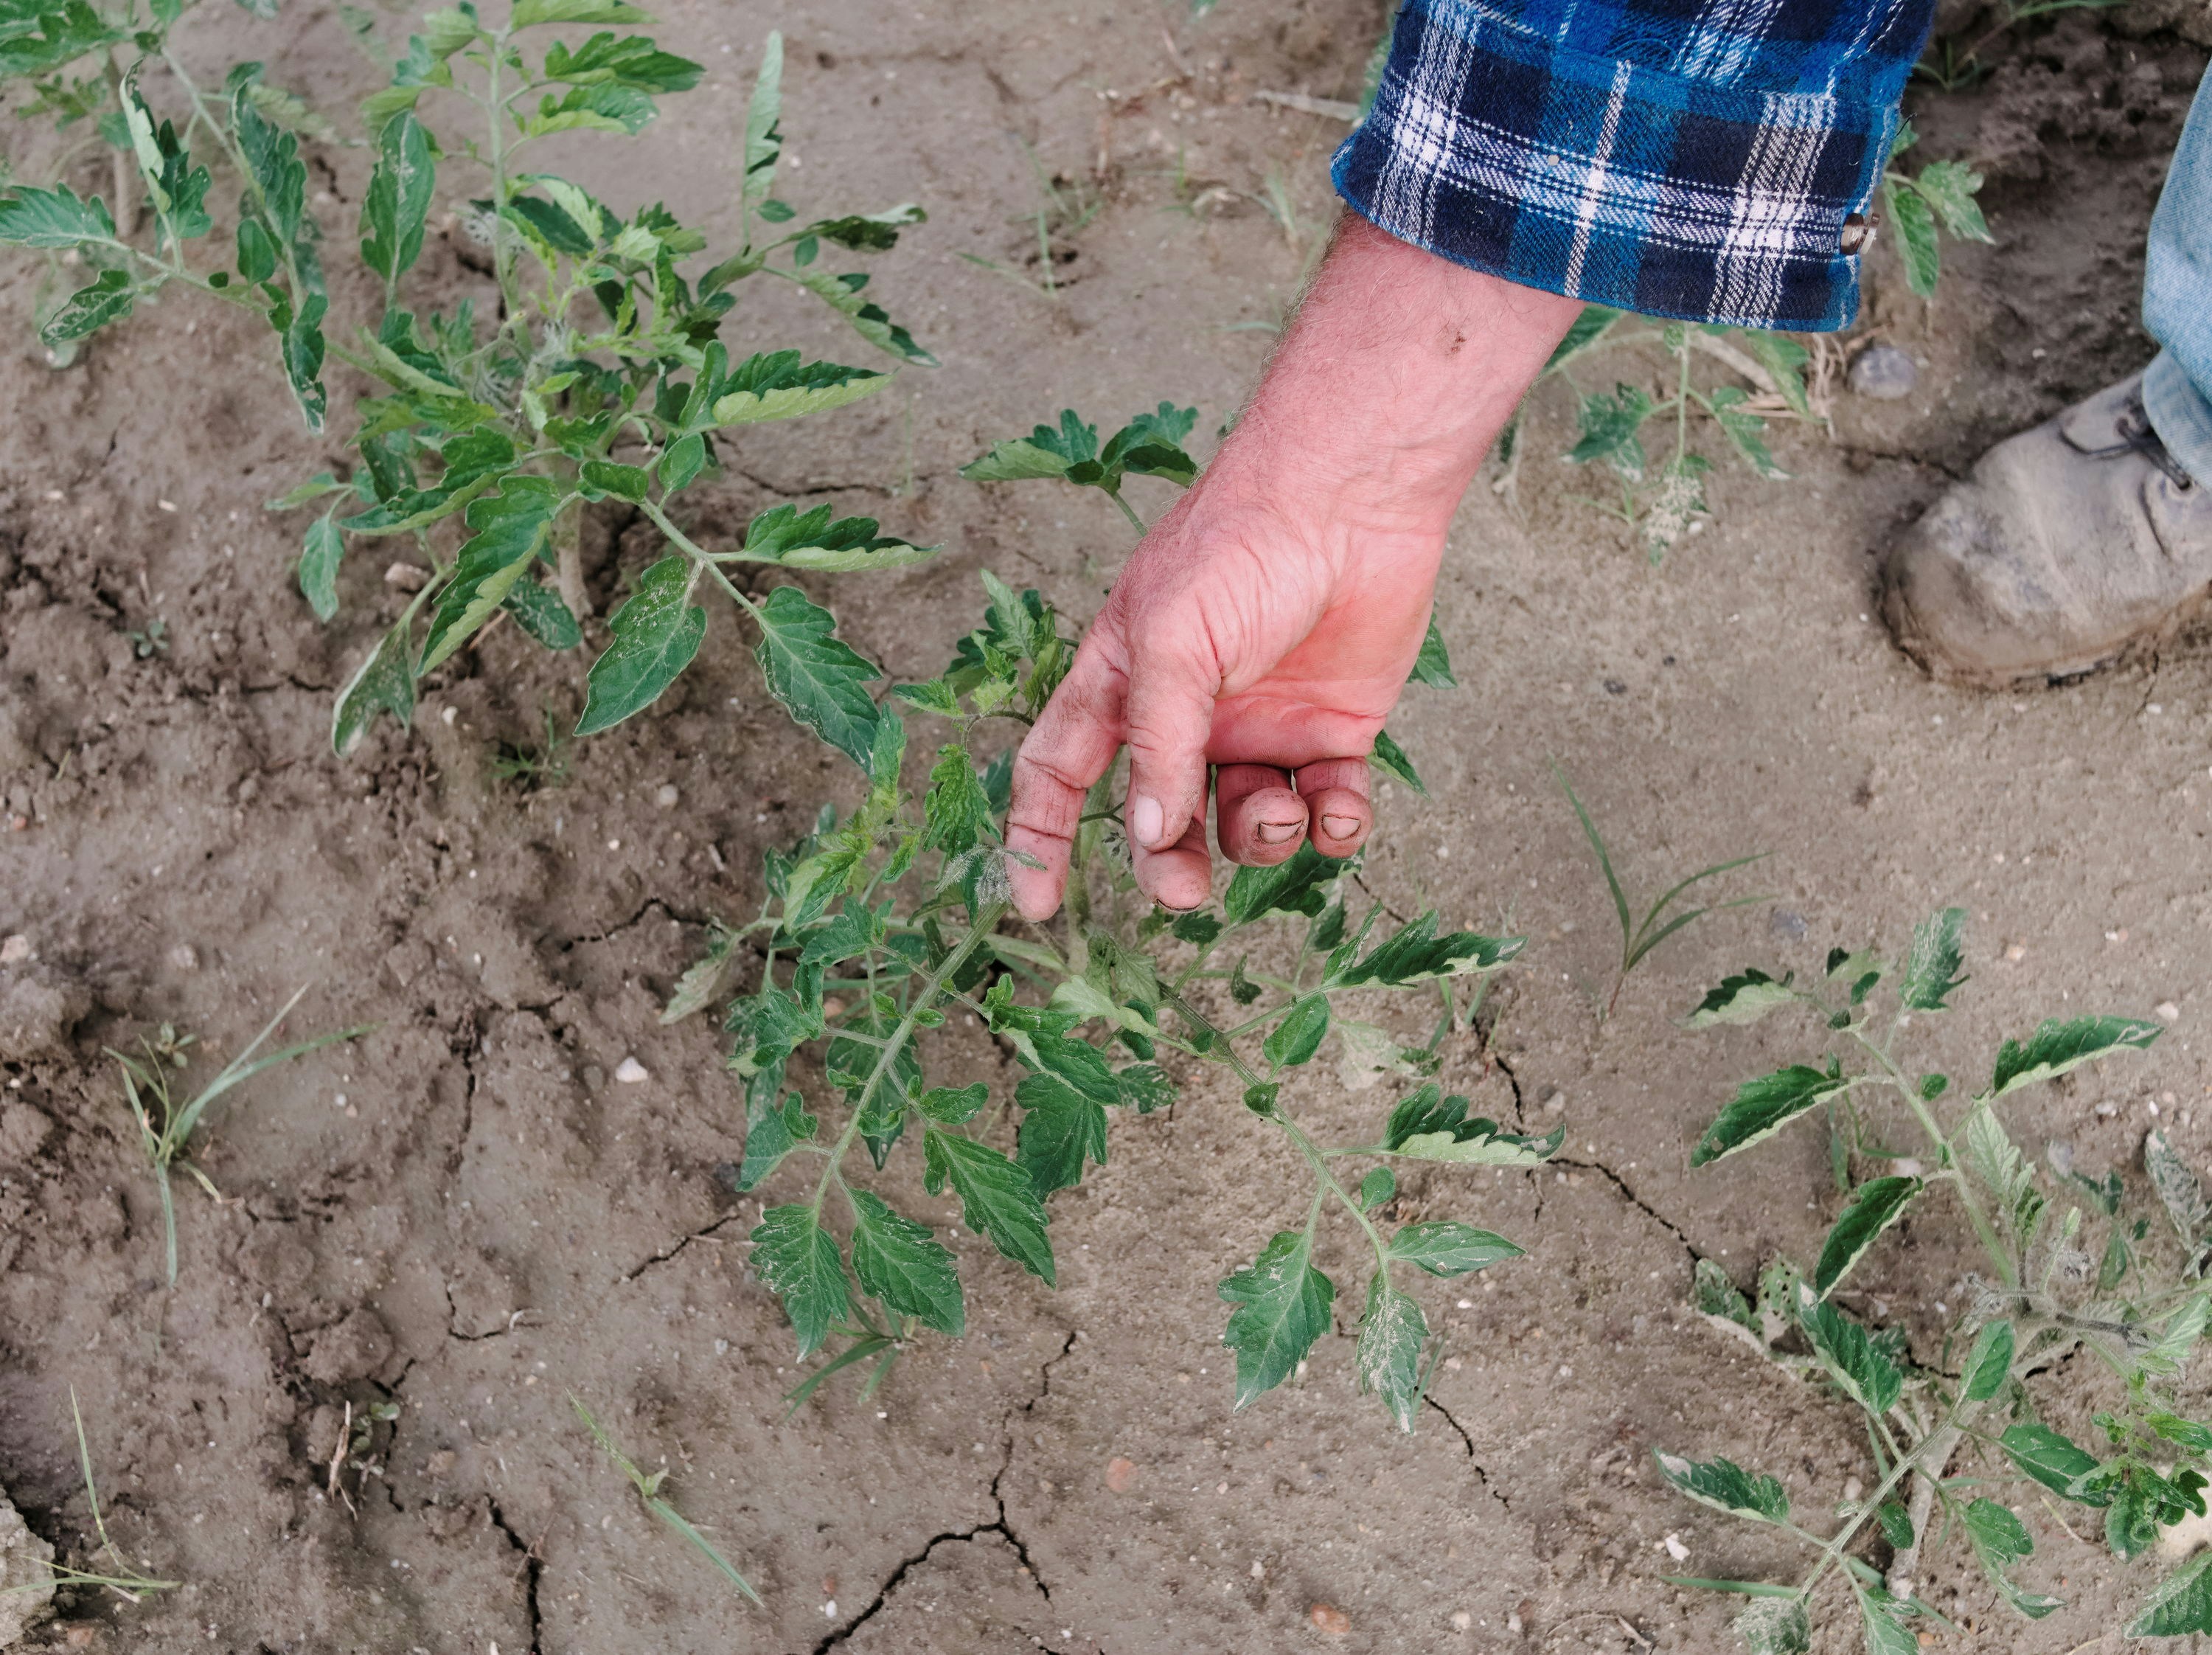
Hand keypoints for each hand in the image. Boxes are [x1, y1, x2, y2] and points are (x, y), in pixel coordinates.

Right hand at [1005, 215, 1581, 919]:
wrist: (1351, 502)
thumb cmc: (1240, 551)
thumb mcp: (1172, 643)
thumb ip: (1159, 744)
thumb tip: (1151, 837)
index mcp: (1123, 684)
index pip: (1060, 772)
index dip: (1040, 839)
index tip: (1040, 906)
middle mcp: (1189, 716)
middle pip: (1160, 820)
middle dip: (1169, 865)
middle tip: (1186, 894)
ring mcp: (1262, 727)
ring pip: (1246, 824)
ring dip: (1258, 839)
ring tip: (1280, 814)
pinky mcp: (1335, 732)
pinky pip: (1327, 809)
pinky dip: (1333, 826)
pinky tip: (1337, 809)